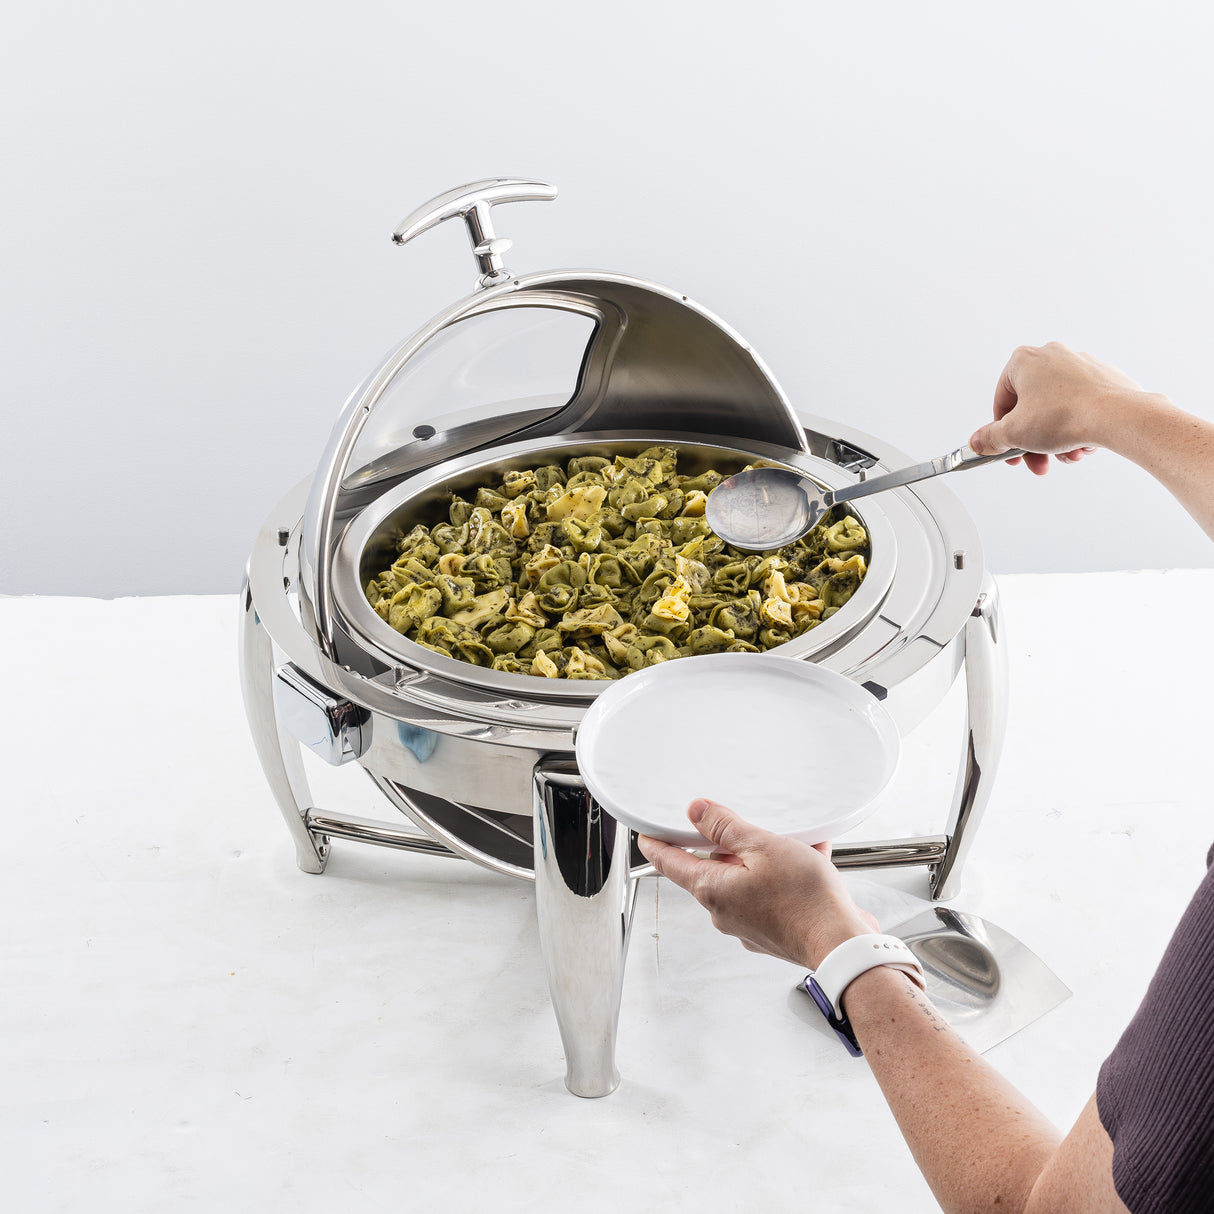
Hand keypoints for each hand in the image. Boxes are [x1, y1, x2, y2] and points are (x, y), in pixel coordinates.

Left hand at [636, 798, 876, 969]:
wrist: (843, 945)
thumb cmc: (805, 900)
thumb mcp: (762, 846)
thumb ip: (725, 827)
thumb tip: (696, 812)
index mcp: (712, 889)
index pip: (670, 863)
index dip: (656, 844)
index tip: (645, 835)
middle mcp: (724, 912)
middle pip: (713, 867)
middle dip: (729, 845)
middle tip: (746, 826)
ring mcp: (748, 925)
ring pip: (746, 879)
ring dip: (765, 858)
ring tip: (794, 843)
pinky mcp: (773, 931)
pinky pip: (770, 894)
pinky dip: (786, 875)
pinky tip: (810, 860)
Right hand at [969, 341, 1150, 475]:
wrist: (1116, 416)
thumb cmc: (1065, 416)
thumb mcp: (1013, 434)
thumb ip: (990, 438)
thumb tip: (979, 441)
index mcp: (1024, 360)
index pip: (1002, 400)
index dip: (1001, 430)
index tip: (1005, 447)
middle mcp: (1053, 356)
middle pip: (1031, 407)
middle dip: (1032, 439)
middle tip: (1035, 460)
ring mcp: (1082, 365)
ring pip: (1057, 409)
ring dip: (1056, 438)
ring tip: (1064, 455)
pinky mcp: (1105, 377)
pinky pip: (1082, 406)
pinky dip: (1077, 426)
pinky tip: (1081, 444)